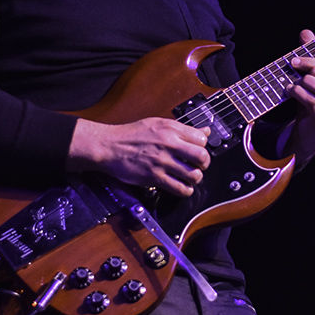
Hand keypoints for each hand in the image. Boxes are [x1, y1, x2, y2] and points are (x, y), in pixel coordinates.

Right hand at [68, 116, 209, 196]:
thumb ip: (183, 129)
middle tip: (199, 166)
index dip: (203, 146)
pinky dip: (185, 190)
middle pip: (202, 157)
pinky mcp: (155, 177)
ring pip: (194, 175)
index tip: (198, 151)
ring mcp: (162, 162)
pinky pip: (180, 188)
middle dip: (204, 164)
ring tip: (189, 176)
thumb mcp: (158, 124)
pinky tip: (182, 186)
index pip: (202, 139)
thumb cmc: (131, 135)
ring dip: (195, 178)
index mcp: (171, 129)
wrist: (109, 146)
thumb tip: (205, 131)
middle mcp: (169, 144)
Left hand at [281, 29, 314, 163]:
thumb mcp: (312, 78)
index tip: (296, 57)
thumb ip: (311, 55)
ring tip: (294, 80)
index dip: (314, 59)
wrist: (309, 131)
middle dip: (313, 66)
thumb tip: (306, 33)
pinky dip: (299, 94)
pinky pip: (312, 103)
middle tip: (294, 64)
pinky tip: (290, 90)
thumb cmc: (312, 101)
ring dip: (306, 81)